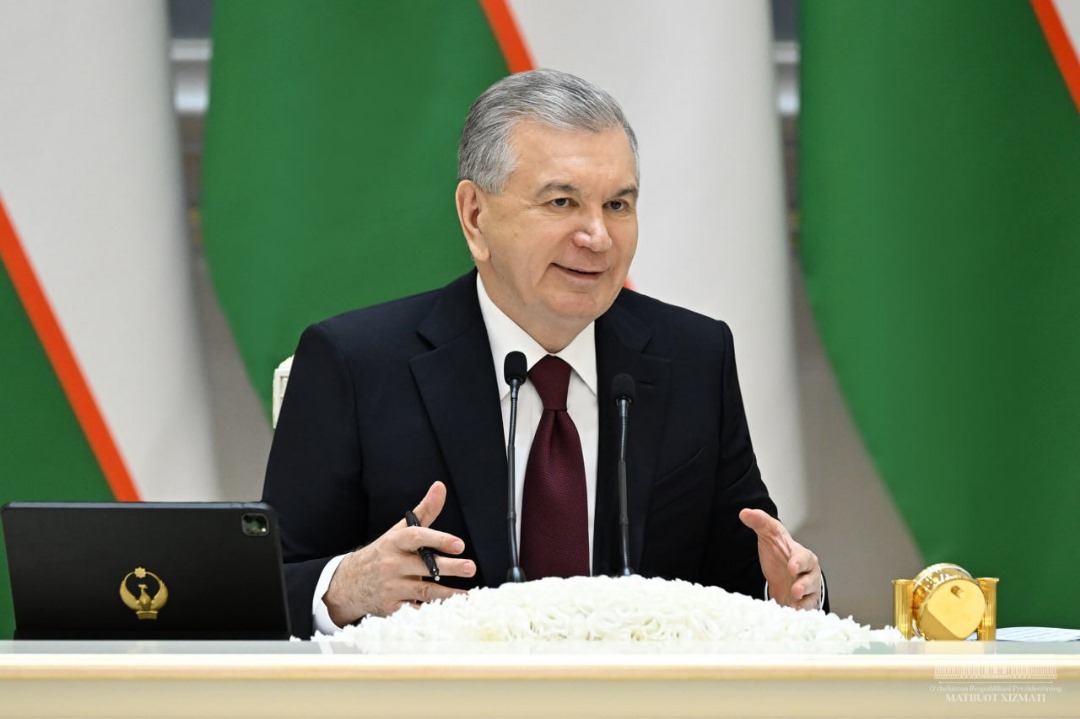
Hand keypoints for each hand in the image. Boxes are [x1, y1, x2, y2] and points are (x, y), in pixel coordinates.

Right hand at [324, 481, 474, 624]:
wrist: (350, 582)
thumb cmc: (384, 553)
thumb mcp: (399, 532)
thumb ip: (424, 511)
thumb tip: (440, 486)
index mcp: (394, 542)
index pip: (416, 537)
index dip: (438, 539)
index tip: (459, 544)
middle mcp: (390, 564)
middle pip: (424, 566)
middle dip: (449, 568)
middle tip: (470, 567)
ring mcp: (390, 588)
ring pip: (423, 591)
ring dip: (447, 594)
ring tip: (466, 594)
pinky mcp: (390, 608)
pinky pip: (415, 611)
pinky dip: (431, 612)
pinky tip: (449, 611)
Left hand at [739, 508, 821, 609]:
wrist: (783, 572)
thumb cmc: (779, 552)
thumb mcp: (769, 535)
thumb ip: (759, 522)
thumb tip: (744, 512)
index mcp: (801, 555)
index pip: (803, 557)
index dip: (799, 563)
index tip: (792, 567)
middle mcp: (808, 573)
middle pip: (811, 579)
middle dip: (804, 585)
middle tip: (795, 590)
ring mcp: (807, 589)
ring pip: (810, 596)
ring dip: (802, 601)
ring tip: (793, 605)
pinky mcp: (804, 602)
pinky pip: (805, 608)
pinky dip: (800, 611)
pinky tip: (792, 613)